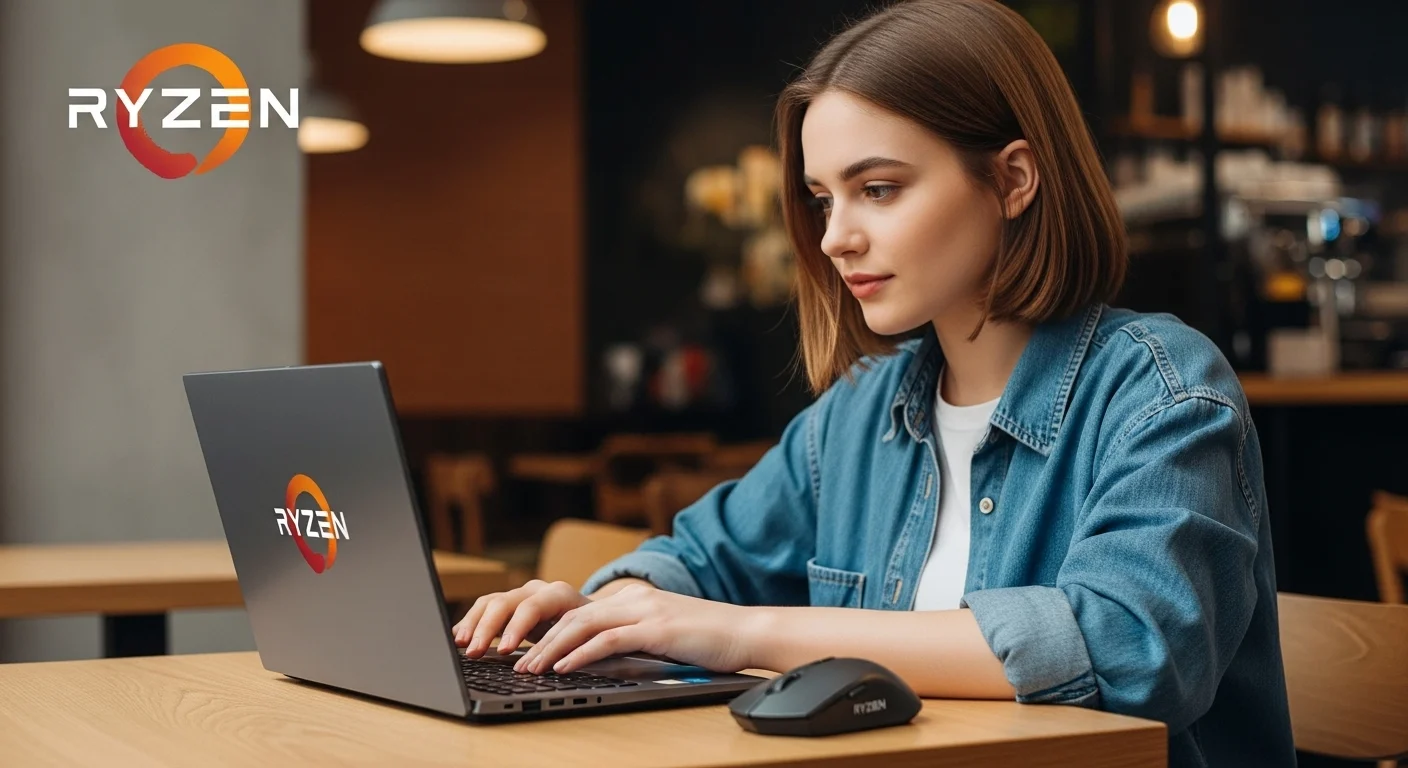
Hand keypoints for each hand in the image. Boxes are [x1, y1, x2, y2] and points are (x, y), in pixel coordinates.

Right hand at [452, 579, 591, 656]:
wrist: (593, 616)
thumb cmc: (592, 630)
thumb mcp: (589, 636)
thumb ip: (573, 647)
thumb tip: (559, 666)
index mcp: (559, 595)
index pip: (533, 607)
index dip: (517, 627)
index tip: (506, 649)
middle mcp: (536, 591)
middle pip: (505, 602)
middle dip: (487, 629)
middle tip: (475, 652)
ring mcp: (519, 596)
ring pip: (490, 603)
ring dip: (473, 624)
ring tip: (461, 645)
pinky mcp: (507, 607)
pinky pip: (483, 609)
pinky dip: (470, 623)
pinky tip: (459, 638)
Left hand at [513, 584, 758, 675]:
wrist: (747, 630)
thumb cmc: (710, 639)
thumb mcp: (664, 633)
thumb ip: (635, 638)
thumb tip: (602, 658)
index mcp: (635, 598)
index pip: (581, 611)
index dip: (549, 630)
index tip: (528, 649)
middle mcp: (635, 599)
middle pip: (573, 616)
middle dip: (540, 639)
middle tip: (517, 660)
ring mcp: (645, 611)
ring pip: (584, 625)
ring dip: (552, 648)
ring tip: (530, 667)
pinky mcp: (657, 629)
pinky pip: (609, 640)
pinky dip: (581, 654)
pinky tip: (564, 666)